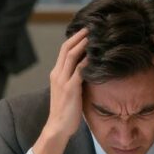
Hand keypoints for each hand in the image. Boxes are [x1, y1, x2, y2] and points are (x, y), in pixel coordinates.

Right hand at [33, 28, 87, 153]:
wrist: (57, 127)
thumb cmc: (65, 111)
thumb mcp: (68, 91)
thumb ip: (75, 79)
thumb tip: (88, 69)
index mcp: (56, 73)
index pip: (64, 50)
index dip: (75, 38)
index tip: (86, 30)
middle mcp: (57, 74)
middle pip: (67, 48)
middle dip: (80, 36)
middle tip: (92, 26)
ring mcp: (63, 80)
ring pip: (72, 55)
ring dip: (84, 44)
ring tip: (95, 35)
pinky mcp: (70, 88)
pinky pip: (79, 70)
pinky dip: (88, 60)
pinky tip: (97, 55)